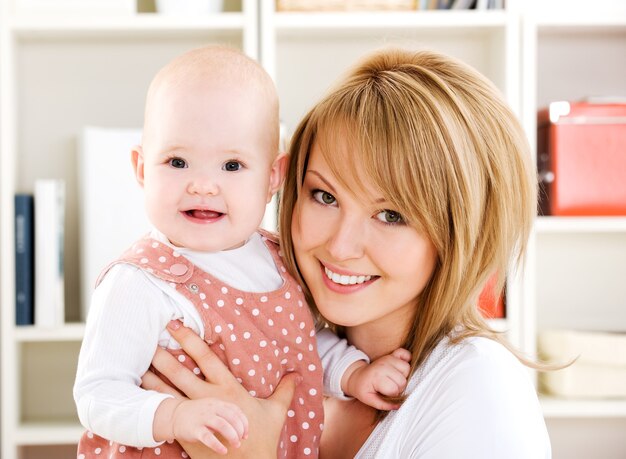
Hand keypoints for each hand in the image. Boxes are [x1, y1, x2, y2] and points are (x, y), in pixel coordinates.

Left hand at [142, 320, 299, 458]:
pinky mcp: (187, 432)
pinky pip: (167, 413)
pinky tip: (141, 397)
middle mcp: (209, 399)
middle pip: (180, 373)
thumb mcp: (275, 411)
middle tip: (149, 340)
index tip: (177, 326)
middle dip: (164, 356)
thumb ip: (284, 390)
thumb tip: (297, 374)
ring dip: (153, 378)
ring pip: (168, 393)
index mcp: (228, 389)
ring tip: (139, 365)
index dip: (190, 340)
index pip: (206, 358)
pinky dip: (154, 403)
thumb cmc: (261, 438)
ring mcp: (196, 416)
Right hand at [153, 396, 247, 454]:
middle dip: (239, 430)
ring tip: (236, 445)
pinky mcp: (194, 429)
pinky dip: (217, 445)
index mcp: (218, 403)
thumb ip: (225, 414)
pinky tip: (223, 451)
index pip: (236, 411)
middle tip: (241, 440)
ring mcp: (203, 417)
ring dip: (232, 436)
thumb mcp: (213, 408)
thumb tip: (241, 428)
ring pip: (222, 425)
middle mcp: (212, 408)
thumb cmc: (199, 414)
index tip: (246, 434)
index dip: (244, 423)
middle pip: (231, 417)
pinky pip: (208, 437)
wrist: (175, 415)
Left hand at [343, 348, 410, 410]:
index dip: (392, 395)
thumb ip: (384, 404)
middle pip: (403, 380)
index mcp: (377, 376)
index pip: (395, 390)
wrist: (357, 376)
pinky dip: (407, 359)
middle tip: (390, 389)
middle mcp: (383, 365)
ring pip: (407, 369)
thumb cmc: (363, 388)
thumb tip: (399, 406)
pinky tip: (400, 368)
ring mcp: (388, 358)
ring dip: (403, 377)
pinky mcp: (391, 355)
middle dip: (399, 388)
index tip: (386, 395)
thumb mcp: (369, 400)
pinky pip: (405, 354)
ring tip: (394, 380)